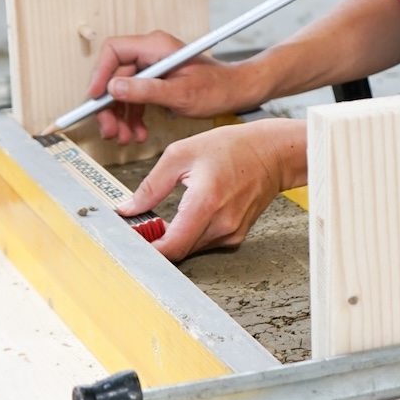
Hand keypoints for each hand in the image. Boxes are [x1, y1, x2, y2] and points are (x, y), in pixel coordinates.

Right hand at [85, 30, 266, 144]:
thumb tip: (114, 88)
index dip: (99, 74)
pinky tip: (138, 133)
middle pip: (114, 75)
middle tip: (109, 130)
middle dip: (109, 106)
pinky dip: (133, 117)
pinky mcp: (155, 83)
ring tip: (124, 138)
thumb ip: (146, 90)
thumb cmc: (217, 88)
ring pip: (122, 91)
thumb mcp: (181, 93)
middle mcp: (151, 54)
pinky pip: (135, 98)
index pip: (114, 51)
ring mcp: (152, 68)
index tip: (95, 98)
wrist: (237, 93)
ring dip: (120, 116)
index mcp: (155, 46)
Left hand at [117, 119, 304, 260]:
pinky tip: (186, 217)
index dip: (147, 249)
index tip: (133, 241)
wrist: (271, 153)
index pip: (172, 246)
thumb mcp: (181, 155)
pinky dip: (189, 235)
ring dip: (173, 239)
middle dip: (156, 243)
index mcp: (205, 202)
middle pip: (178, 251)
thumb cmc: (232, 148)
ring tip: (162, 220)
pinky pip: (204, 243)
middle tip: (141, 227)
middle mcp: (221, 224)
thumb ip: (150, 186)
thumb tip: (128, 209)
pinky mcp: (235, 236)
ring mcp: (230, 233)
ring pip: (190, 249)